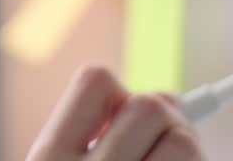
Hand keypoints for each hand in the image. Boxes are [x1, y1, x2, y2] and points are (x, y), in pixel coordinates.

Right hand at [26, 66, 204, 160]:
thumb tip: (167, 94)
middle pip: (150, 106)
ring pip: (183, 141)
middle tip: (156, 147)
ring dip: (184, 148)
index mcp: (48, 158)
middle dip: (163, 121)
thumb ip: (97, 134)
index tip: (122, 119)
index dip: (118, 91)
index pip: (95, 81)